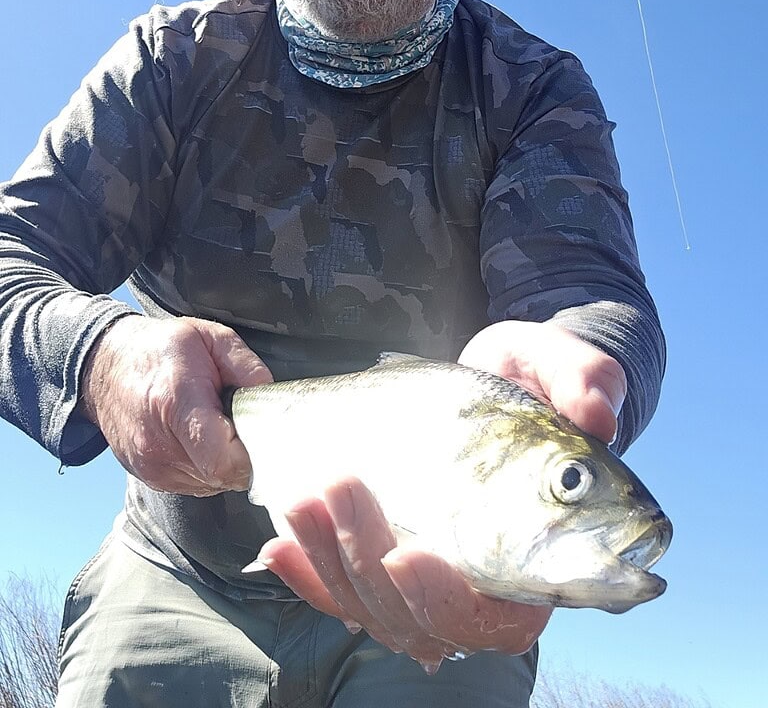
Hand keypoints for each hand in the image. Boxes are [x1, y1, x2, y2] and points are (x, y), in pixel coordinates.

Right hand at [79, 315, 272, 495]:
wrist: (105, 367)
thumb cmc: (160, 349)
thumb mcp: (210, 337)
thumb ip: (247, 367)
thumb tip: (272, 398)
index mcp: (176, 403)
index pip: (223, 459)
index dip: (254, 454)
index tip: (264, 433)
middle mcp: (159, 444)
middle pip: (223, 475)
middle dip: (245, 454)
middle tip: (242, 423)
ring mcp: (152, 467)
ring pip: (213, 484)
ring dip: (227, 461)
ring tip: (217, 426)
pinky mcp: (151, 479)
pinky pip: (197, 484)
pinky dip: (209, 466)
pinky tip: (203, 438)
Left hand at [256, 319, 624, 669]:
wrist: (494, 376)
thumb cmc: (534, 377)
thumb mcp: (558, 362)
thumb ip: (584, 378)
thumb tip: (596, 409)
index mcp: (538, 555)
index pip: (498, 617)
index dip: (448, 602)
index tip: (407, 555)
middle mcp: (482, 579)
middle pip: (421, 618)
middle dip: (368, 563)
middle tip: (339, 488)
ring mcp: (430, 571)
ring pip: (373, 606)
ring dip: (329, 560)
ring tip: (302, 498)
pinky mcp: (388, 552)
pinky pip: (342, 588)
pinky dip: (308, 573)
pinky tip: (279, 541)